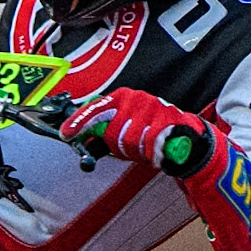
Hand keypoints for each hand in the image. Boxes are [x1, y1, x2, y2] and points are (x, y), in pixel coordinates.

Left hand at [60, 88, 213, 176]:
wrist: (185, 137)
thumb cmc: (149, 132)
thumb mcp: (123, 129)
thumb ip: (101, 133)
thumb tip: (79, 140)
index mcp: (121, 97)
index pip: (94, 108)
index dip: (78, 122)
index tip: (65, 134)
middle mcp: (135, 98)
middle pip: (111, 131)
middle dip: (117, 145)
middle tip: (128, 148)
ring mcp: (151, 107)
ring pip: (129, 140)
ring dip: (135, 151)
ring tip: (145, 147)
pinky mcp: (166, 120)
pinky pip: (148, 145)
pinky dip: (151, 153)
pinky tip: (155, 152)